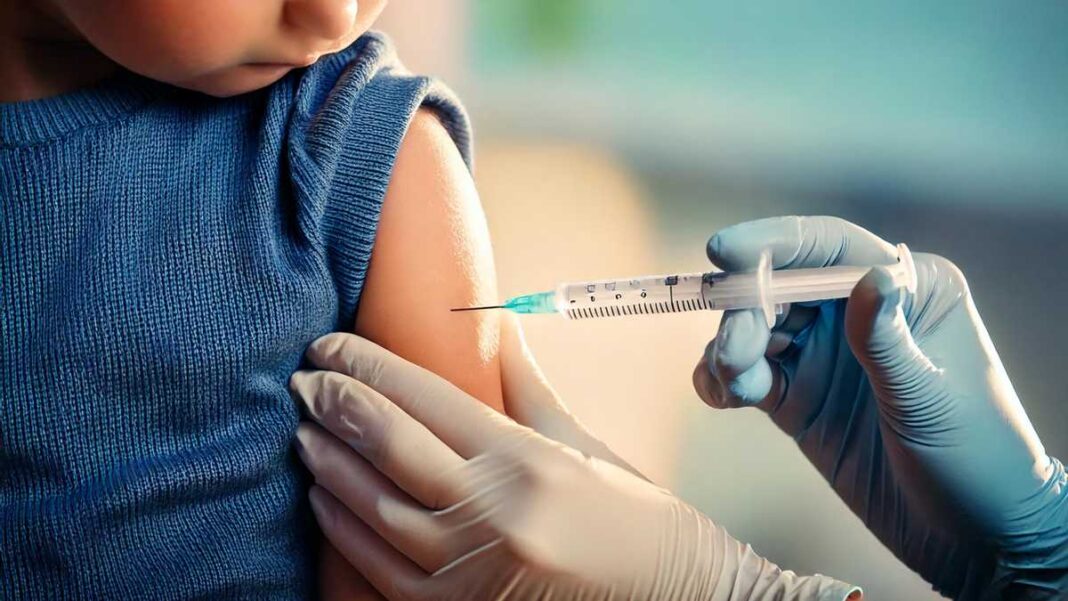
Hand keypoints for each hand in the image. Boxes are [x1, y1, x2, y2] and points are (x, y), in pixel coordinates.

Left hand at [290, 316, 860, 600]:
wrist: (675, 599)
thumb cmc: (633, 517)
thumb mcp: (580, 442)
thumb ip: (525, 386)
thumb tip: (495, 327)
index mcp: (526, 459)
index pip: (427, 397)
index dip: (369, 366)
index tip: (332, 346)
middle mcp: (494, 511)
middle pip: (390, 446)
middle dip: (335, 406)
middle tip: (303, 381)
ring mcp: (471, 570)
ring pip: (374, 508)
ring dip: (330, 465)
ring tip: (304, 432)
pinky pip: (382, 568)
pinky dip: (345, 531)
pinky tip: (324, 500)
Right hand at [693, 216, 1067, 598]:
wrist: (968, 537)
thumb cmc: (976, 458)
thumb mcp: (931, 398)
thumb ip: (888, 340)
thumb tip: (870, 276)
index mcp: (909, 290)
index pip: (831, 249)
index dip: (773, 243)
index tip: (723, 253)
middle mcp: (859, 311)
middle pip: (779, 286)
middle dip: (745, 312)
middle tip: (735, 355)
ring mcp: (825, 354)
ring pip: (755, 327)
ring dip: (731, 350)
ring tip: (734, 385)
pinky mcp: (798, 395)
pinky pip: (747, 373)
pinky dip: (723, 379)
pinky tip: (722, 396)